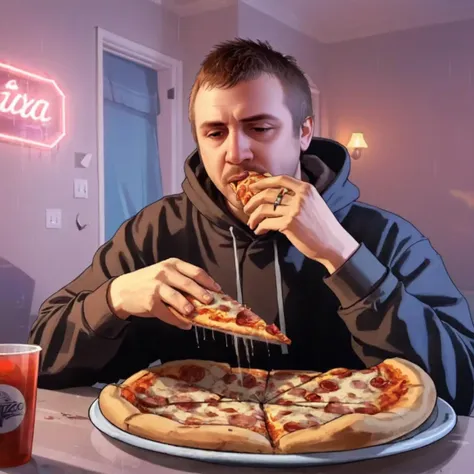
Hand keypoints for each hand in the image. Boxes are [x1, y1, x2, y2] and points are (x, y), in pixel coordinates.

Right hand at [108, 258, 220, 328]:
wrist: (122, 291)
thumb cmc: (147, 282)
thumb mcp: (164, 274)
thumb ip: (181, 281)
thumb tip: (204, 295)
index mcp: (172, 264)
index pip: (195, 271)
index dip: (208, 281)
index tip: (218, 290)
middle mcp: (164, 272)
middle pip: (188, 284)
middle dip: (202, 294)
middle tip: (211, 302)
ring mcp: (156, 286)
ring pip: (177, 298)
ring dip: (189, 307)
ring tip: (196, 314)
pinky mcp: (150, 302)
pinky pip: (167, 313)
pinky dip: (178, 321)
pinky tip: (185, 325)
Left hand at [243, 175, 359, 272]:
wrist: (333, 243)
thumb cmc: (322, 226)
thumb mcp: (314, 203)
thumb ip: (298, 196)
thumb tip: (275, 194)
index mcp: (306, 189)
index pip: (280, 179)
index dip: (263, 182)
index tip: (252, 187)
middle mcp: (300, 197)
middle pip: (268, 194)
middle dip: (253, 201)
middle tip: (247, 209)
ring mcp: (294, 210)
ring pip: (264, 209)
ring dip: (253, 216)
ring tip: (251, 223)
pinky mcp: (289, 224)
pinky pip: (266, 223)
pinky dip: (259, 227)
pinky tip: (259, 231)